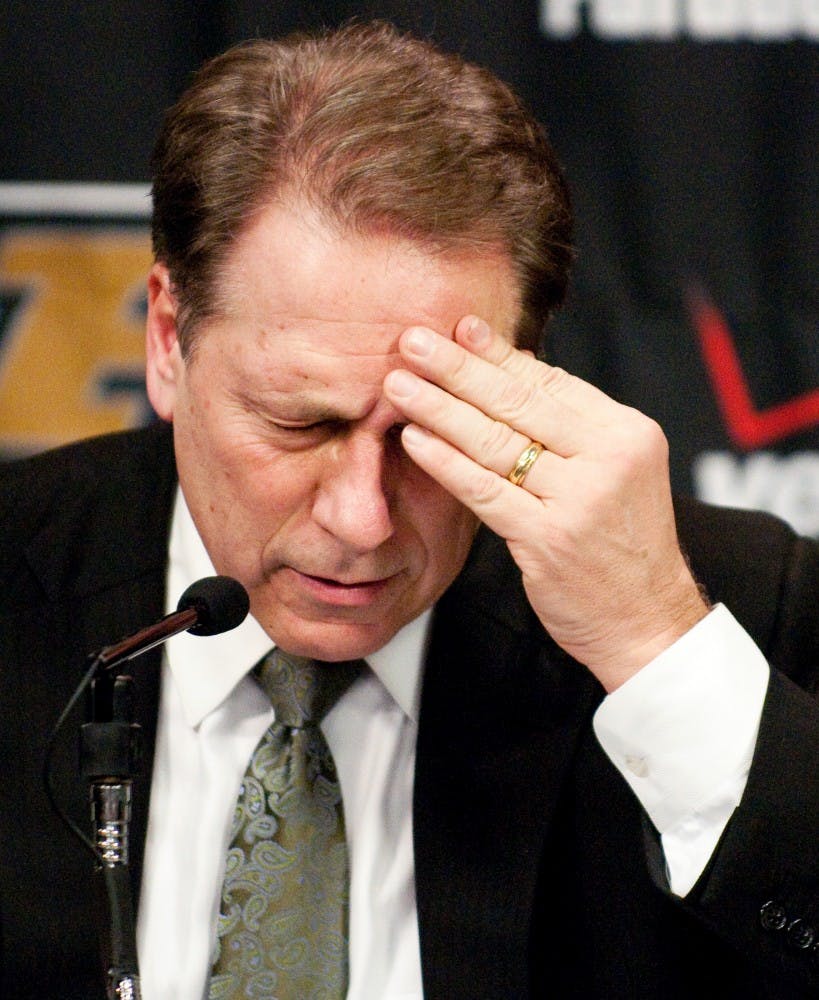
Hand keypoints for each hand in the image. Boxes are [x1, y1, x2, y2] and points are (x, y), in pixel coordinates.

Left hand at [383, 315, 708, 690]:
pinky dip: (446, 462)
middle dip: (458, 368)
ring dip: (439, 408)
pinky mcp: (549, 538)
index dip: (497, 353)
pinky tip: (415, 439)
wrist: (648, 621)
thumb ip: (569, 430)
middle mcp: (608, 458)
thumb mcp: (614, 473)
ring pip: (495, 441)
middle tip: (414, 340)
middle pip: (518, 402)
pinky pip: (485, 490)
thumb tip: (509, 373)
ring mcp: (580, 499)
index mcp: (626, 432)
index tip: (458, 328)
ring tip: (398, 385)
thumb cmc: (622, 546)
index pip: (550, 382)